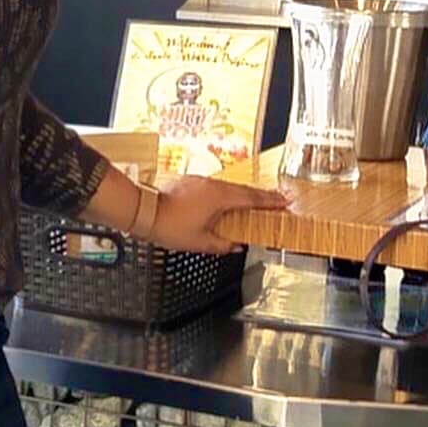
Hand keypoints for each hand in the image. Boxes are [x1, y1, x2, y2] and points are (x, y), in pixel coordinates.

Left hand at [150, 176, 289, 254]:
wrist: (142, 209)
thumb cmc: (168, 225)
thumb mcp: (199, 242)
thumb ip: (221, 244)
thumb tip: (233, 245)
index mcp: (220, 197)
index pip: (252, 198)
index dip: (270, 201)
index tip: (285, 201)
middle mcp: (212, 185)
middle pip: (243, 190)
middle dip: (260, 196)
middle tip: (275, 201)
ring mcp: (199, 181)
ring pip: (228, 188)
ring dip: (242, 195)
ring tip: (253, 203)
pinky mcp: (188, 182)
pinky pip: (214, 188)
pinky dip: (225, 195)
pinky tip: (225, 203)